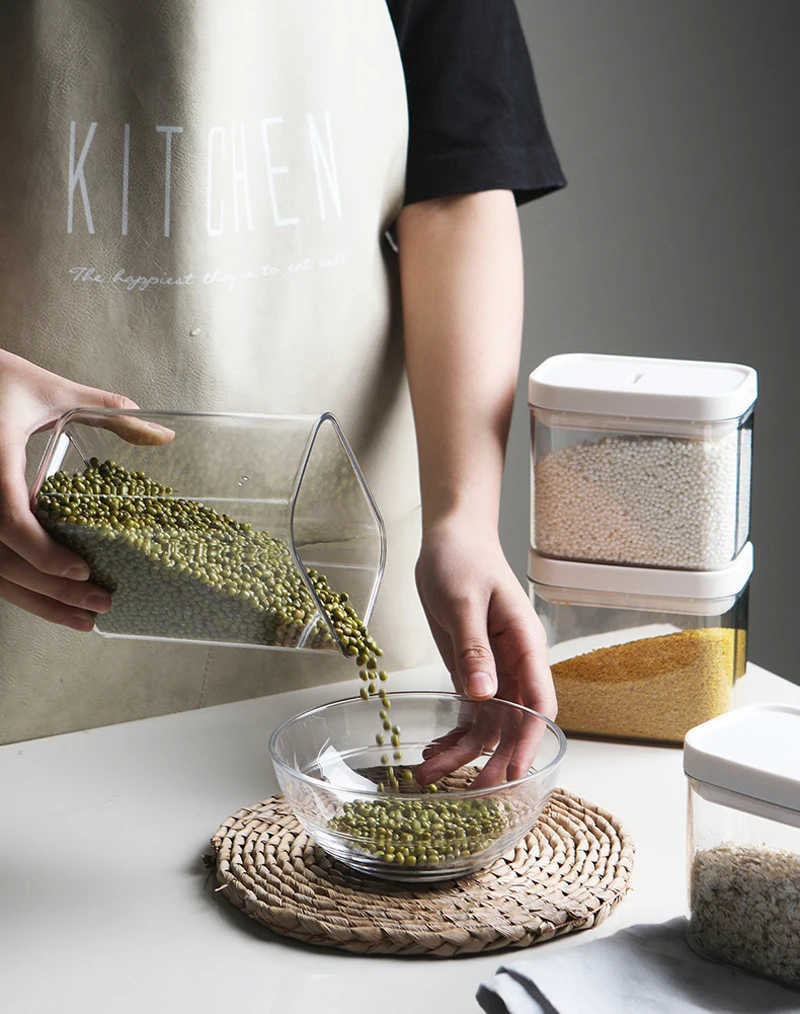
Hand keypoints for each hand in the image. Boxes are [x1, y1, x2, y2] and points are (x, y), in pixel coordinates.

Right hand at [0, 349, 169, 629]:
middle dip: (53, 590)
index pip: (10, 519)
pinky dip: (22, 588)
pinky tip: (55, 604)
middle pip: (5, 561)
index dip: (44, 552)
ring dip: (39, 601)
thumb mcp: (51, 392)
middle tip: (101, 605)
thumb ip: (107, 412)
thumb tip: (164, 435)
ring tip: (84, 621)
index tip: (82, 569)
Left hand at [413, 516, 555, 788]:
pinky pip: (467, 713)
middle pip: (513, 722)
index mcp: (524, 643)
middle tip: (475, 793)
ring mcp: (492, 670)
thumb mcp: (463, 600)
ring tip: (431, 777)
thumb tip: (484, 694)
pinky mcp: (470, 671)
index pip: (538, 701)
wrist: (450, 538)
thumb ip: (473, 647)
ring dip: (464, 754)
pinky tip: (433, 755)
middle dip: (497, 760)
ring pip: (487, 724)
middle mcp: (513, 663)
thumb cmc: (463, 558)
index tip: (514, 770)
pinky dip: (452, 736)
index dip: (529, 738)